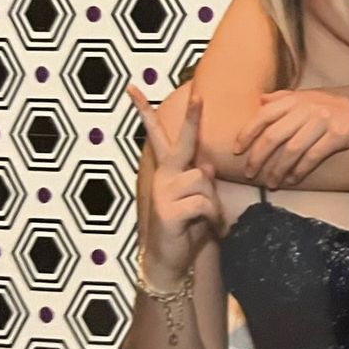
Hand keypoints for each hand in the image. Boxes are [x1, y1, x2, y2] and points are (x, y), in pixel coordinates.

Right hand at [127, 86, 224, 285]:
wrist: (171, 260)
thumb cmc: (188, 226)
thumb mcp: (198, 198)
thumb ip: (201, 178)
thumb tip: (207, 165)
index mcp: (168, 170)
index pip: (158, 137)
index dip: (145, 112)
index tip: (134, 89)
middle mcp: (162, 176)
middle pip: (181, 143)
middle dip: (191, 118)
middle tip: (199, 95)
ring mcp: (163, 193)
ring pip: (204, 181)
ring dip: (213, 202)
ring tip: (205, 218)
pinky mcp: (168, 211)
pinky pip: (204, 203)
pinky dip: (212, 217)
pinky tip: (204, 227)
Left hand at [233, 88, 348, 188]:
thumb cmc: (340, 102)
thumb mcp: (311, 95)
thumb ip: (285, 97)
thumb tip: (260, 100)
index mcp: (297, 98)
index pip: (264, 115)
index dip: (247, 133)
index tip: (237, 151)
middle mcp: (307, 108)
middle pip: (274, 135)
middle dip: (258, 157)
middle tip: (249, 174)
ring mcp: (324, 121)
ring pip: (291, 149)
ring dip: (277, 169)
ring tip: (270, 183)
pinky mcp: (339, 135)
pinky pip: (313, 156)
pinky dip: (299, 171)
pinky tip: (292, 180)